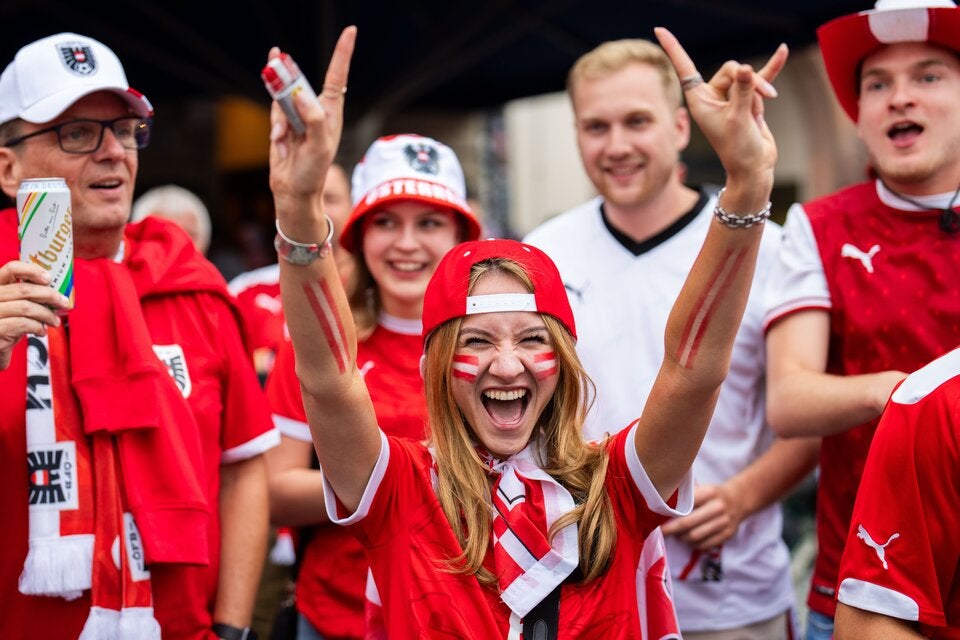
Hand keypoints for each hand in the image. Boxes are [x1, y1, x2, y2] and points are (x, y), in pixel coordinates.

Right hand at [0, 260, 65, 369]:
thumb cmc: (7, 327)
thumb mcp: (16, 308)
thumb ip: (28, 297)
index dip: (32, 270)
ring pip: (26, 307)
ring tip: (54, 321)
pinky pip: (23, 324)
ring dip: (46, 314)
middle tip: (63, 303)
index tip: (49, 278)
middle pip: (24, 289)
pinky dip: (38, 327)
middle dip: (49, 295)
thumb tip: (56, 293)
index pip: (11, 269)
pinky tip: (41, 331)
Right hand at [268, 26, 355, 216]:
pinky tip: (280, 143)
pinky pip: (274, 111)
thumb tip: (300, 94)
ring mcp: (297, 115)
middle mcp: (315, 110)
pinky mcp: (282, 123)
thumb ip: (312, 119)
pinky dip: (275, 126)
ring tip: (284, 135)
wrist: (292, 191)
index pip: (337, 77)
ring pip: (283, 94)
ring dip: (279, 108)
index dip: (342, 53)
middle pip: (301, 80)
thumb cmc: (312, 172)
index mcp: (331, 113)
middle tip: (275, 55)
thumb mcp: (318, 147)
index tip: (351, 31)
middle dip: (287, 72)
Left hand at [654, 27, 785, 184]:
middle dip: (749, 82)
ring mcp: (730, 97)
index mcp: (699, 100)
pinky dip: (771, 69)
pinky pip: (759, 79)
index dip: (673, 48)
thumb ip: (742, 92)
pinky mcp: (748, 99)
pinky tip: (782, 51)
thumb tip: (745, 68)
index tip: (658, 29)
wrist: (754, 167)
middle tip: (762, 100)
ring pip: (747, 77)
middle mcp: (711, 96)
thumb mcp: (739, 119)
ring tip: (759, 113)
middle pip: (731, 69)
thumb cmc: (739, 149)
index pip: (684, 67)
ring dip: (758, 92)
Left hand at [660, 483, 744, 549]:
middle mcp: (718, 507)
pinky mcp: (728, 534)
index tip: (658, 517)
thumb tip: (662, 506)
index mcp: (709, 492)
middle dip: (671, 529)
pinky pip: (706, 544)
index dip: (670, 512)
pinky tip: (689, 540)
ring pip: (695, 536)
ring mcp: (724, 522)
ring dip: (682, 538)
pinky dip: (694, 545)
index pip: (685, 504)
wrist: (739, 499)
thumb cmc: (713, 494)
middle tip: (661, 531)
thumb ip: (687, 496)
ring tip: (676, 535)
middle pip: (688, 523)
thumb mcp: (703, 488)